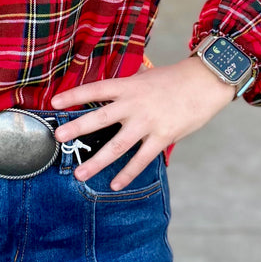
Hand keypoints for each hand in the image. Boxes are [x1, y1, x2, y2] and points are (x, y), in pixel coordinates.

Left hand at [51, 58, 234, 190]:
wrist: (205, 82)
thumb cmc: (175, 79)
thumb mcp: (146, 77)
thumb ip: (128, 87)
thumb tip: (113, 94)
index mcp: (128, 86)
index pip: (95, 89)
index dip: (74, 95)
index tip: (55, 102)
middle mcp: (134, 104)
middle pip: (100, 117)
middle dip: (77, 128)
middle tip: (58, 137)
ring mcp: (147, 122)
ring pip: (117, 145)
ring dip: (96, 161)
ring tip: (79, 173)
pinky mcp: (162, 137)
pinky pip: (141, 159)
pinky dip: (127, 173)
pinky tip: (115, 184)